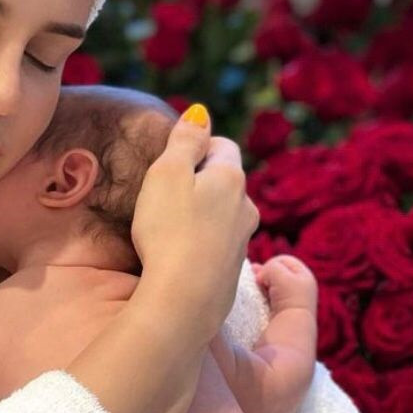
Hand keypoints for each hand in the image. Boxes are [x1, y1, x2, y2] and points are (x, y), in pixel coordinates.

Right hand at [130, 106, 259, 331]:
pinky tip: (179, 253)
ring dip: (202, 212)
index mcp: (231, 177)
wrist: (184, 299)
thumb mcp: (167, 173)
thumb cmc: (169, 230)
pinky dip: (201, 240)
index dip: (197, 147)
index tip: (173, 160)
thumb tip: (201, 113)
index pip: (222, 146)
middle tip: (167, 191)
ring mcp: (241, 241)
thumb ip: (184, 140)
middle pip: (225, 181)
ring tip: (171, 224)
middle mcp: (245, 207)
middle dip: (201, 180)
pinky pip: (217, 243)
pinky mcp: (231, 271)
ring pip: (223, 213)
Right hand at [251, 254, 317, 314]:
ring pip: (270, 285)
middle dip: (264, 273)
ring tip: (254, 289)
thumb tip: (260, 276)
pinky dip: (260, 296)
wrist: (290, 328)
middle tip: (254, 278)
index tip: (263, 273)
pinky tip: (256, 298)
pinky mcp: (280, 312)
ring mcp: (290, 301)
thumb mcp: (278, 272)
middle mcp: (299, 287)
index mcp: (305, 276)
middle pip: (277, 273)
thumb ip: (269, 267)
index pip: (284, 260)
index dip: (271, 263)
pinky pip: (267, 298)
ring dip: (261, 285)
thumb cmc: (288, 297)